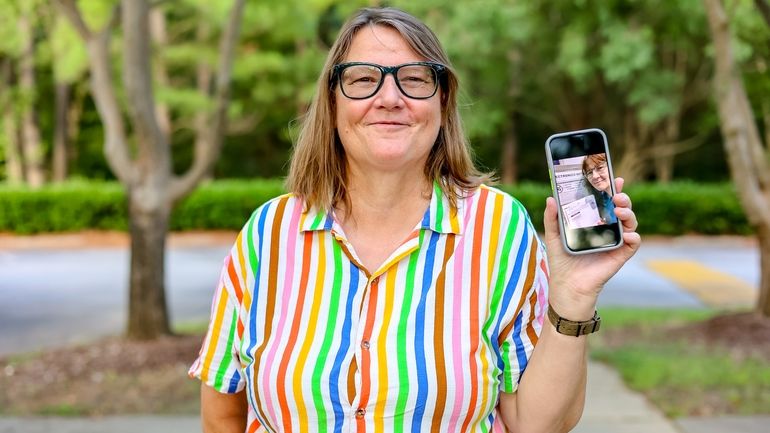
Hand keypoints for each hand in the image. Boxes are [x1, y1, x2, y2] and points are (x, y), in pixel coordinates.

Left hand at [543, 177, 640, 320]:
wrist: (567, 286)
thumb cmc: (561, 261)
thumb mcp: (554, 236)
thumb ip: (552, 218)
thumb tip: (550, 198)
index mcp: (594, 221)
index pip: (606, 201)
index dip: (611, 189)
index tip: (613, 177)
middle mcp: (607, 229)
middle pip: (621, 208)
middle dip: (622, 198)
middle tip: (616, 195)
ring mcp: (616, 241)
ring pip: (630, 222)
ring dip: (628, 214)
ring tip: (619, 210)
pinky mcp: (620, 255)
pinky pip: (633, 244)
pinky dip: (634, 237)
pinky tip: (628, 234)